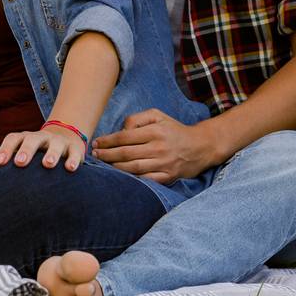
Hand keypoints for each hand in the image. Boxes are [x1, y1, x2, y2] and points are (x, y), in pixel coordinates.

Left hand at [0, 127, 86, 170]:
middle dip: (26, 150)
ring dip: (51, 154)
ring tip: (48, 165)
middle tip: (19, 162)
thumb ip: (4, 155)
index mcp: (25, 138)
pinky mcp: (75, 148)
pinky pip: (75, 152)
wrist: (65, 139)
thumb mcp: (20, 151)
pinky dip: (73, 160)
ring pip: (54, 144)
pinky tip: (70, 168)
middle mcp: (40, 137)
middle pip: (32, 139)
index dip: (5, 149)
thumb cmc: (36, 151)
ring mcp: (58, 142)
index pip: (13, 139)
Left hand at [91, 109, 221, 183]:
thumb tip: (122, 130)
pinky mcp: (168, 177)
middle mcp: (158, 148)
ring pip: (133, 168)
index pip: (124, 137)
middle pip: (125, 153)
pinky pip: (146, 179)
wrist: (200, 146)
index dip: (107, 141)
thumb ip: (137, 118)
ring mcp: (163, 164)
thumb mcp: (157, 115)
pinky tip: (120, 176)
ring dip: (115, 167)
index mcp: (155, 131)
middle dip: (106, 155)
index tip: (96, 142)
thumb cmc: (174, 129)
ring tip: (103, 164)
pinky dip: (132, 179)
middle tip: (94, 154)